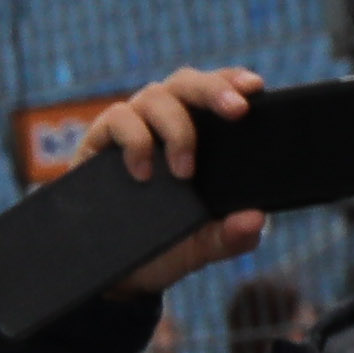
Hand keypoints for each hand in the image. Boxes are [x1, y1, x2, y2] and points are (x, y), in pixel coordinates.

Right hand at [79, 66, 270, 298]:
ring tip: (184, 172)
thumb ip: (231, 236)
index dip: (233, 80)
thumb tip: (254, 220)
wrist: (111, 272)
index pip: (216, 88)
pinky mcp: (98, 141)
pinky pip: (118, 119)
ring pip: (155, 96)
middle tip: (237, 112)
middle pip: (186, 82)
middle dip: (214, 90)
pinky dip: (135, 140)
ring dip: (177, 128)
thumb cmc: (162, 247)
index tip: (255, 88)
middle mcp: (163, 120)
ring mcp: (131, 128)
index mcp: (196, 131)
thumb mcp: (202, 245)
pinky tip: (143, 172)